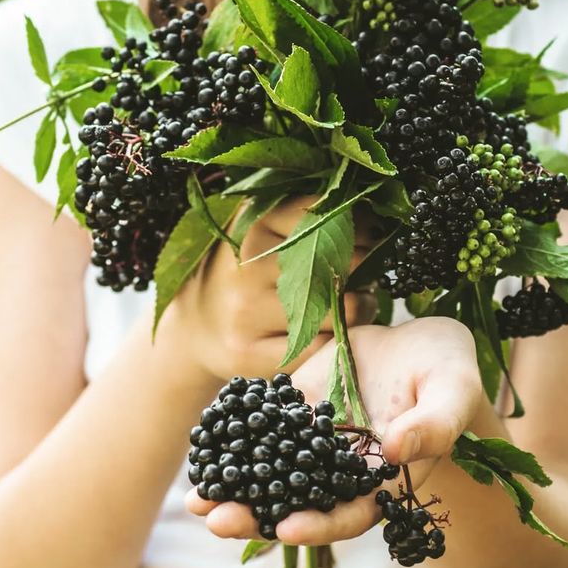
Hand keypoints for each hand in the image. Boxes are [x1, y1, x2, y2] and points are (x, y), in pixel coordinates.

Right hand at [173, 196, 377, 380]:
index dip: (359, 226)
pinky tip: (334, 331)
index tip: (368, 235)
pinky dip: (340, 339)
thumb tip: (372, 213)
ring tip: (354, 301)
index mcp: (253, 223)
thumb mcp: (263, 231)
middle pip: (344, 261)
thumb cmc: (245, 274)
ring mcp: (247, 313)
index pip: (328, 216)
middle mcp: (247, 266)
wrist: (195, 330)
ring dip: (362, 305)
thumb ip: (307, 215)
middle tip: (363, 272)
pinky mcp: (251, 354)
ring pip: (343, 309)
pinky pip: (324, 347)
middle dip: (366, 266)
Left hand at [186, 317, 481, 544]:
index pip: (348, 513)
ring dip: (235, 483)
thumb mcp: (453, 393)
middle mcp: (341, 465)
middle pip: (298, 500)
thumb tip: (397, 450)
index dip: (320, 524)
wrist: (423, 341)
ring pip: (272, 468)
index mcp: (381, 478)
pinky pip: (264, 422)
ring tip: (195, 496)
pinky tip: (206, 439)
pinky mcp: (299, 402)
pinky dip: (235, 433)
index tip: (287, 529)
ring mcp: (316, 435)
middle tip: (216, 520)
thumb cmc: (449, 372)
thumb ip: (433, 424)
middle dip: (258, 514)